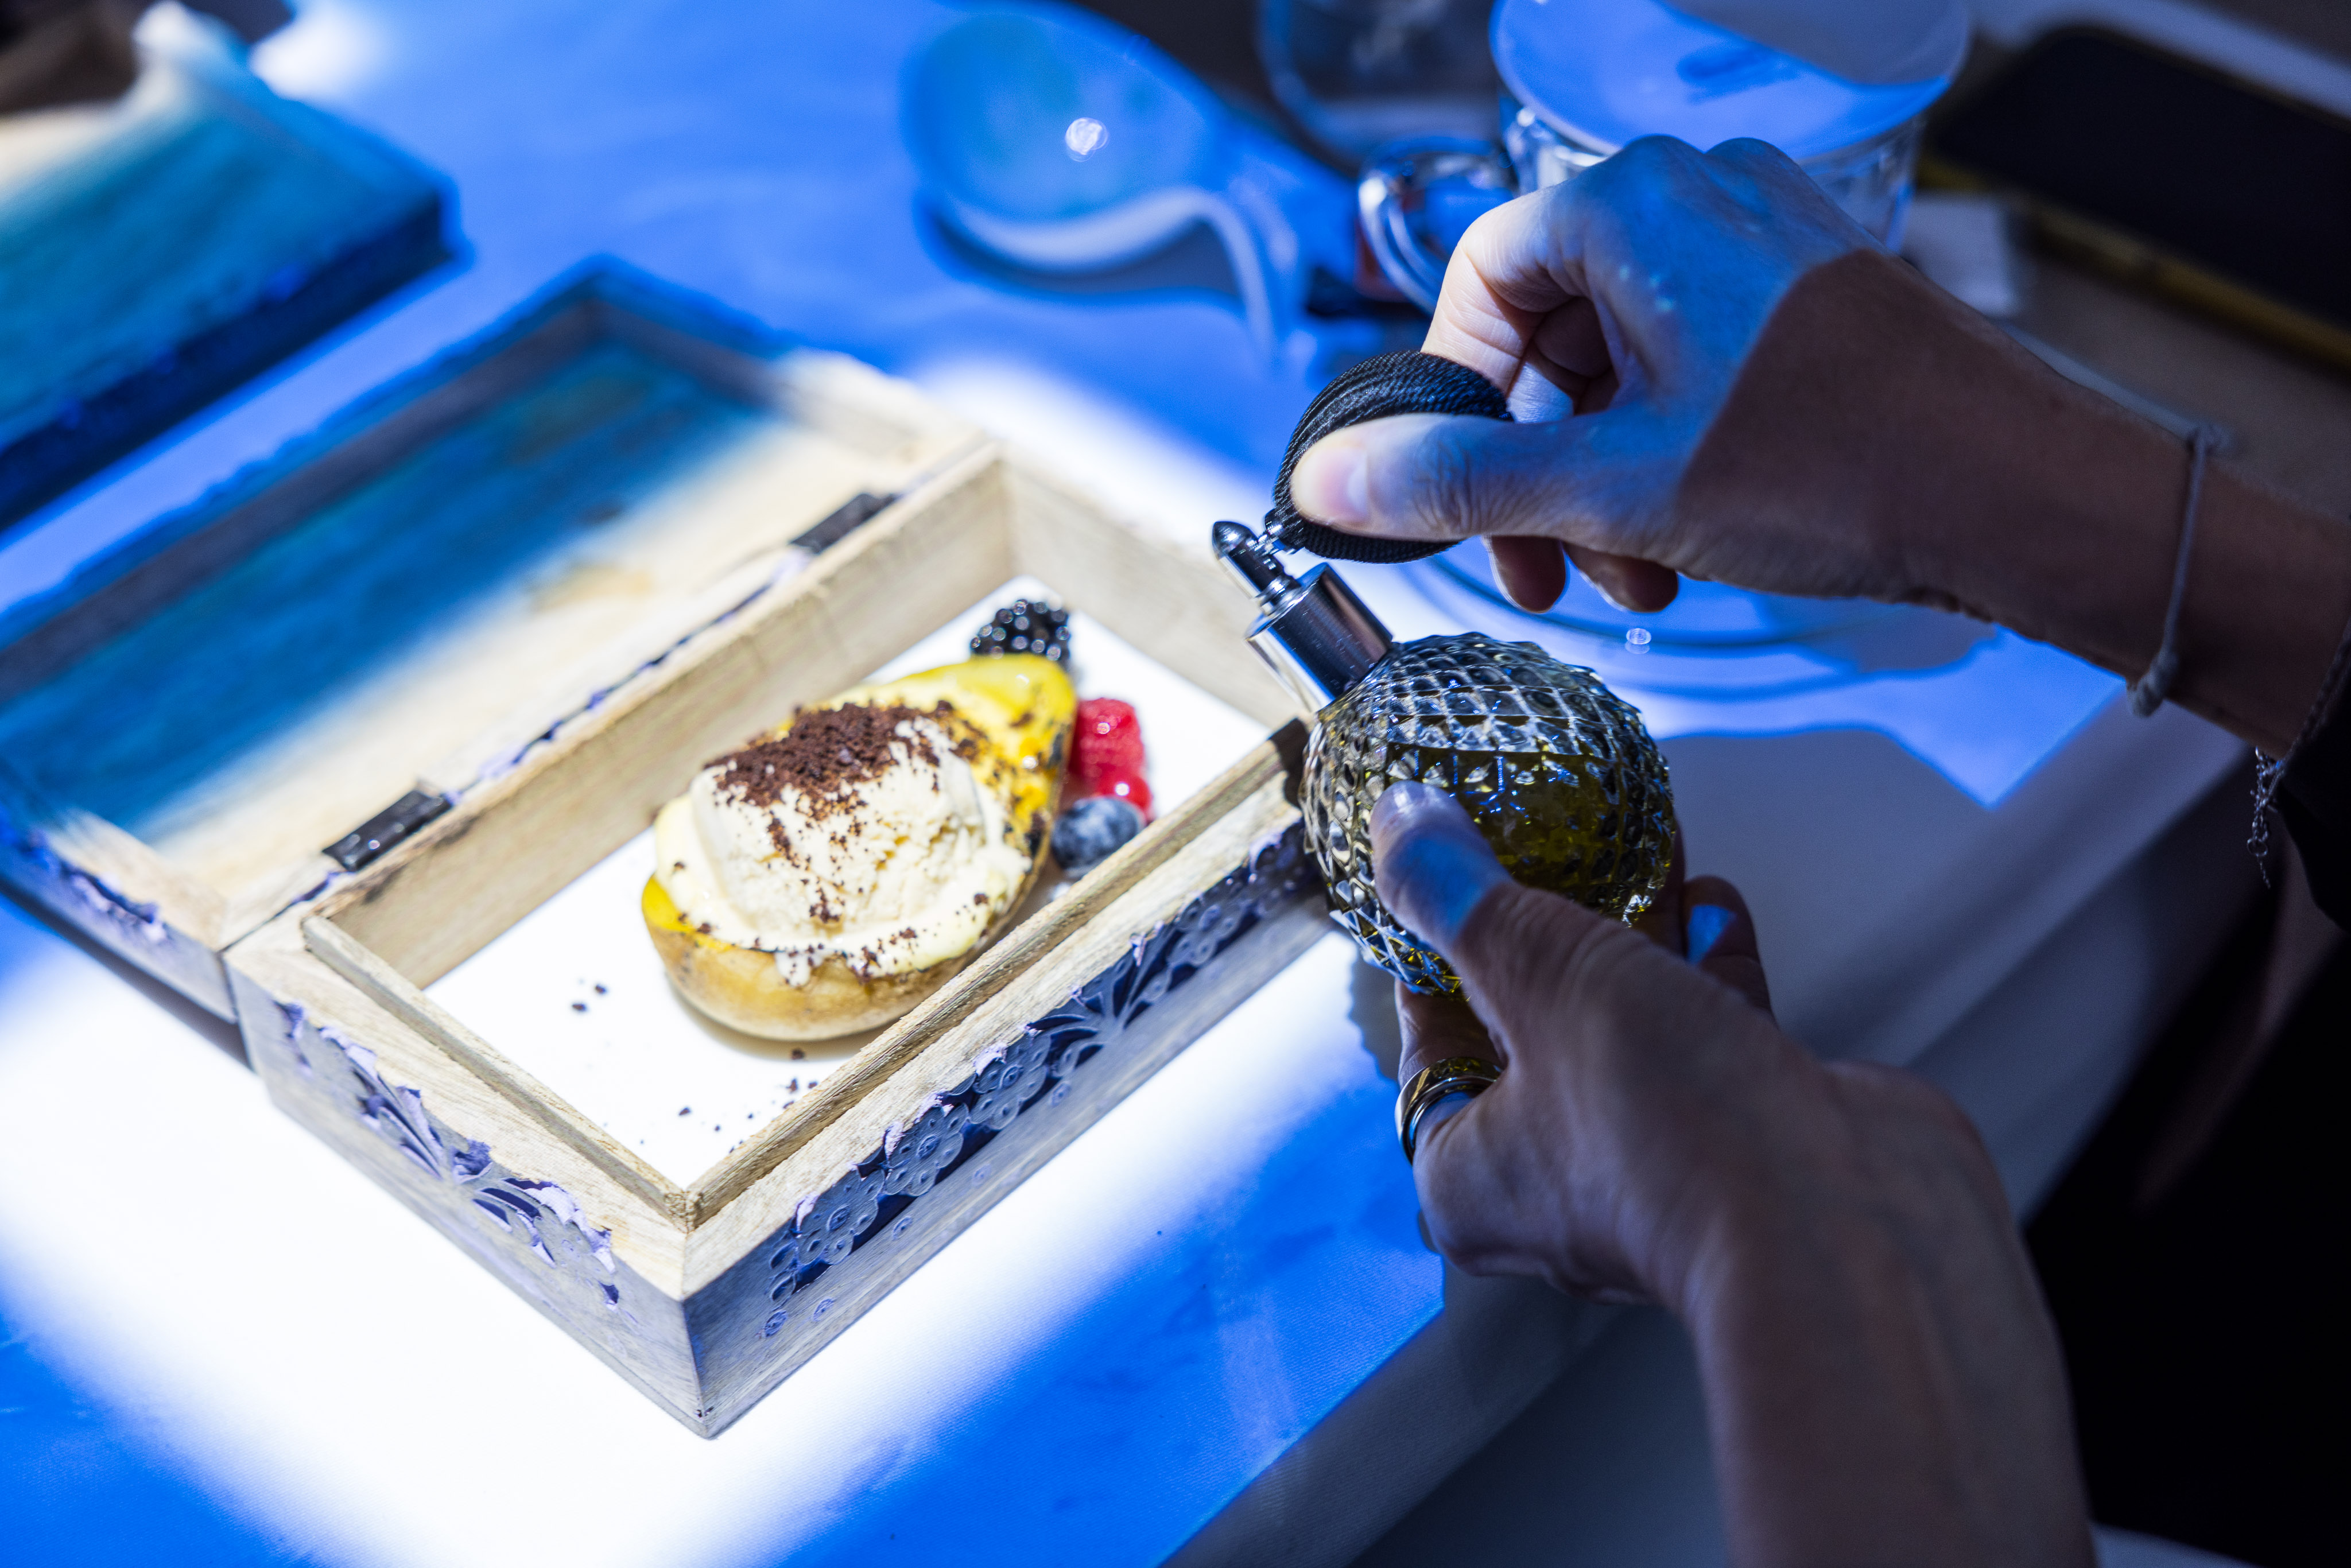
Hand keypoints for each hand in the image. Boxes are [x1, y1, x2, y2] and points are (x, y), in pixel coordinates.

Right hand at [1293, 136, 1887, 613]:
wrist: (2024, 498)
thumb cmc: (1845, 468)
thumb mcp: (1613, 487)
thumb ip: (1459, 482)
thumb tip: (1332, 481)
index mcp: (1639, 207)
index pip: (1480, 279)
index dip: (1451, 395)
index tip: (1454, 488)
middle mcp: (1699, 203)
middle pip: (1549, 332)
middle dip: (1533, 468)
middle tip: (1538, 565)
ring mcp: (1759, 250)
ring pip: (1618, 367)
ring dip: (1598, 485)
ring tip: (1628, 578)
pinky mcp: (1802, 306)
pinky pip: (1686, 374)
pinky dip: (1662, 461)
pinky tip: (1680, 549)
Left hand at [1376, 776, 1803, 1305]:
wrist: (1850, 1225)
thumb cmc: (1662, 1119)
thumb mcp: (1535, 971)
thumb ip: (1464, 894)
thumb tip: (1397, 820)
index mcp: (1466, 1176)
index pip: (1427, 1039)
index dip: (1438, 940)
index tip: (1455, 857)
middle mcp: (1551, 1187)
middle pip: (1530, 1025)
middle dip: (1549, 918)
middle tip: (1554, 826)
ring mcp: (1654, 1169)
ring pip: (1627, 1026)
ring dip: (1637, 930)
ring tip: (1640, 836)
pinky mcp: (1744, 1148)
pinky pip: (1707, 1040)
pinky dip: (1707, 968)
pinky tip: (1711, 896)